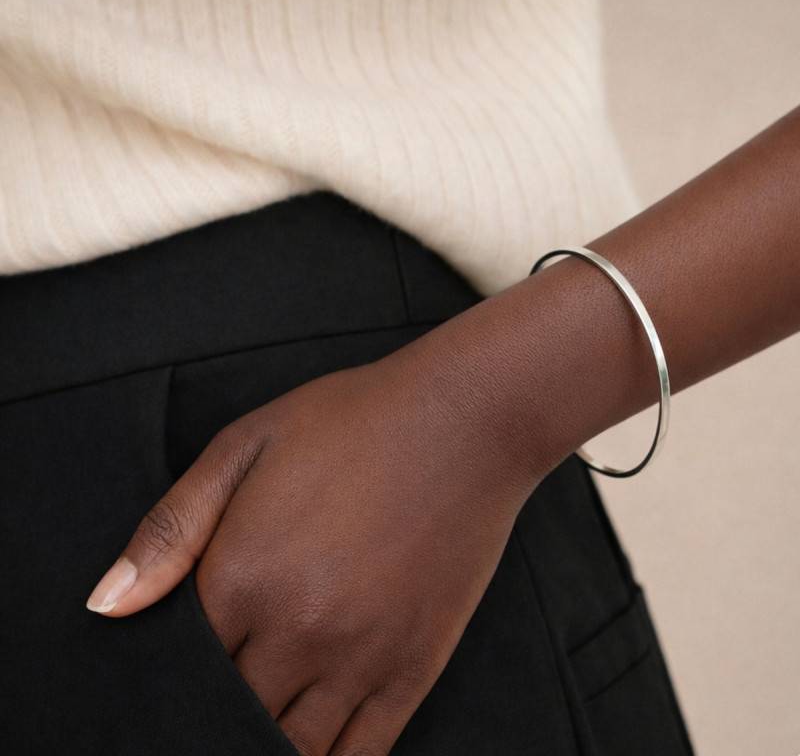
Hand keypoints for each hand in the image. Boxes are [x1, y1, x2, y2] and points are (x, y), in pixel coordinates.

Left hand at [85, 338, 542, 754]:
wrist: (462, 422)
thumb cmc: (352, 423)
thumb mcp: (244, 446)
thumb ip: (171, 530)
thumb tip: (106, 604)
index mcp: (241, 578)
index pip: (179, 672)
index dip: (174, 680)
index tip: (190, 671)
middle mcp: (296, 633)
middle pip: (229, 717)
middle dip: (216, 715)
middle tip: (228, 693)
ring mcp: (359, 657)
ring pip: (290, 749)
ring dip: (266, 744)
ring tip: (263, 716)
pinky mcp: (414, 666)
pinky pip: (361, 755)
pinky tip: (314, 748)